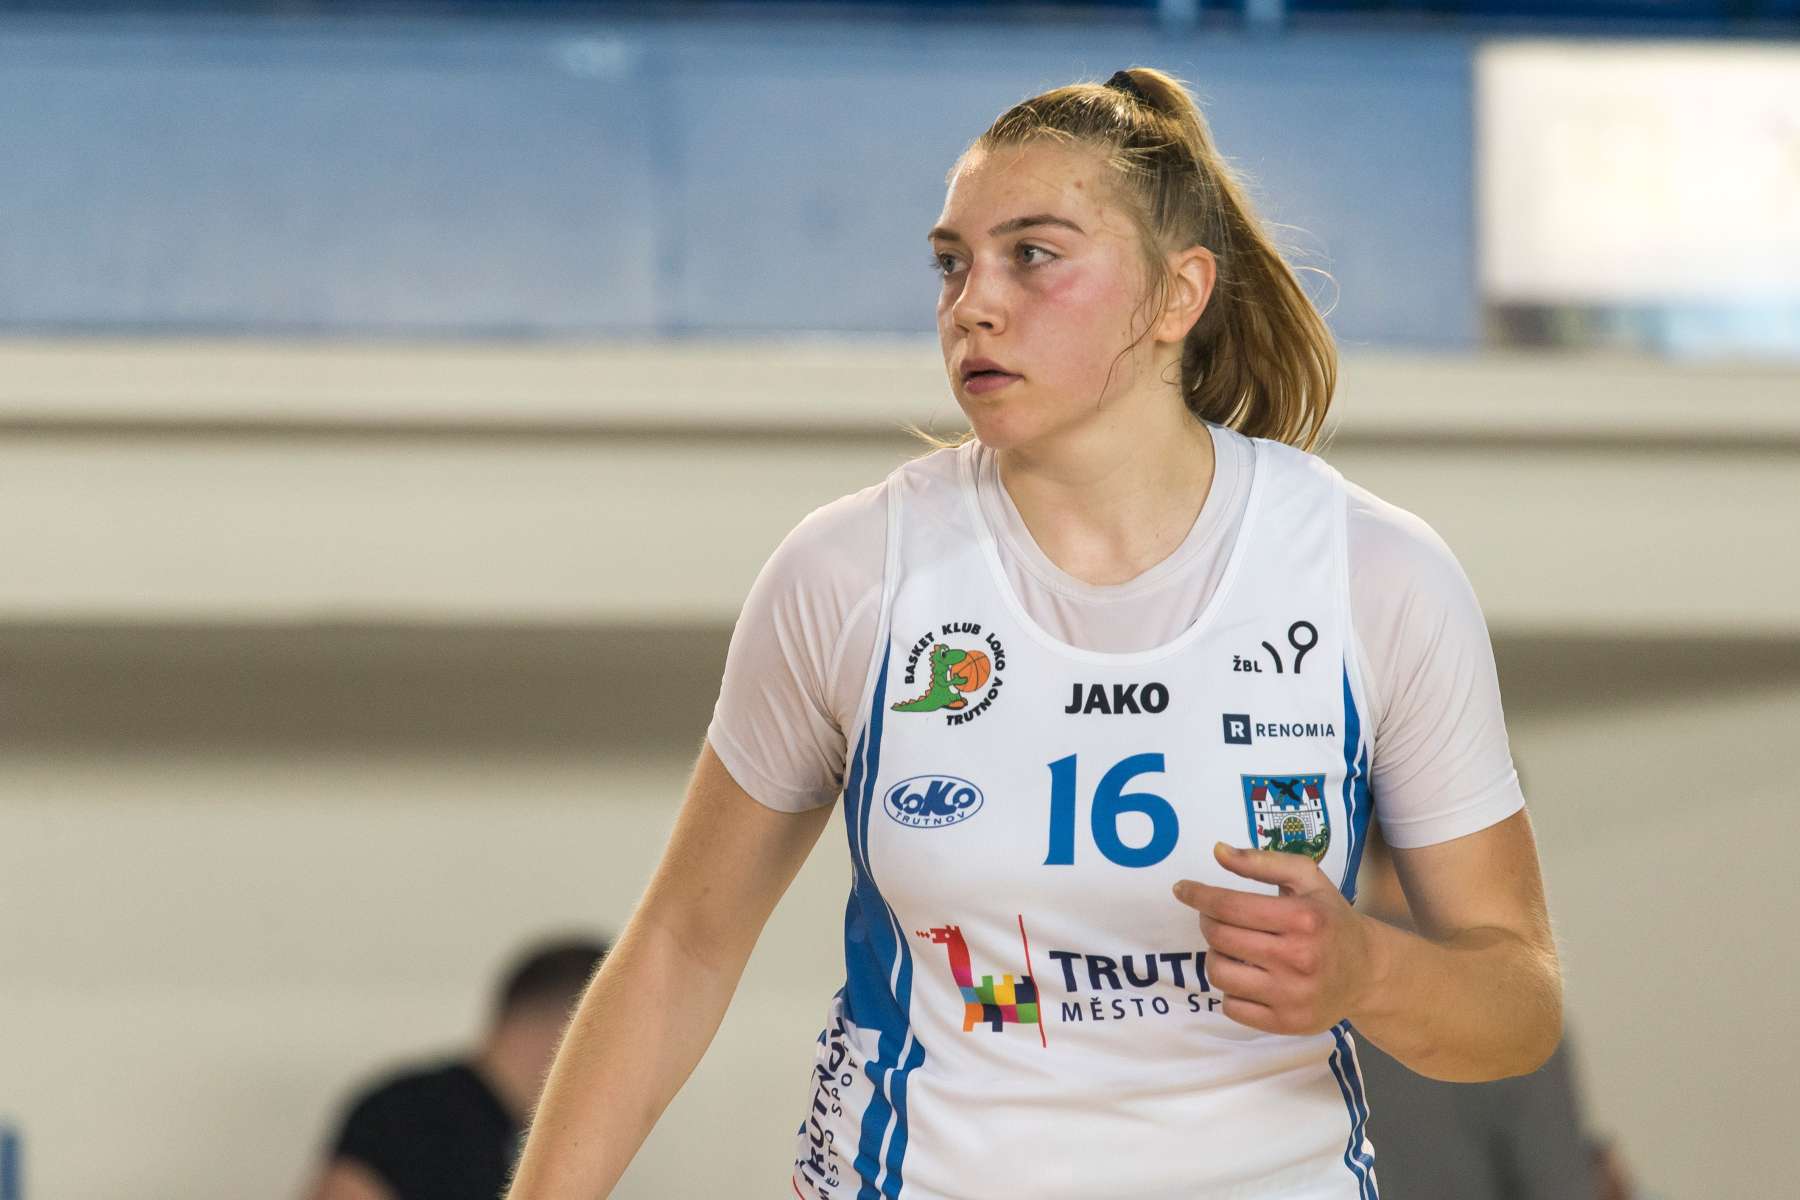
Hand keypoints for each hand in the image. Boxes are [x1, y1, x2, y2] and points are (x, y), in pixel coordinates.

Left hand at [1171, 841, 1378, 1035]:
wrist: (1368, 972)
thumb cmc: (1331, 920)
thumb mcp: (1307, 879)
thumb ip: (1262, 862)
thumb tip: (1218, 851)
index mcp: (1303, 919)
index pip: (1229, 906)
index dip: (1198, 895)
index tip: (1182, 889)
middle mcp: (1298, 959)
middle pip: (1219, 938)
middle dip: (1208, 922)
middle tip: (1217, 917)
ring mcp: (1292, 996)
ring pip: (1219, 974)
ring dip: (1216, 956)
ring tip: (1233, 947)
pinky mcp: (1286, 1024)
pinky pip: (1231, 1006)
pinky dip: (1231, 989)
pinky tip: (1248, 976)